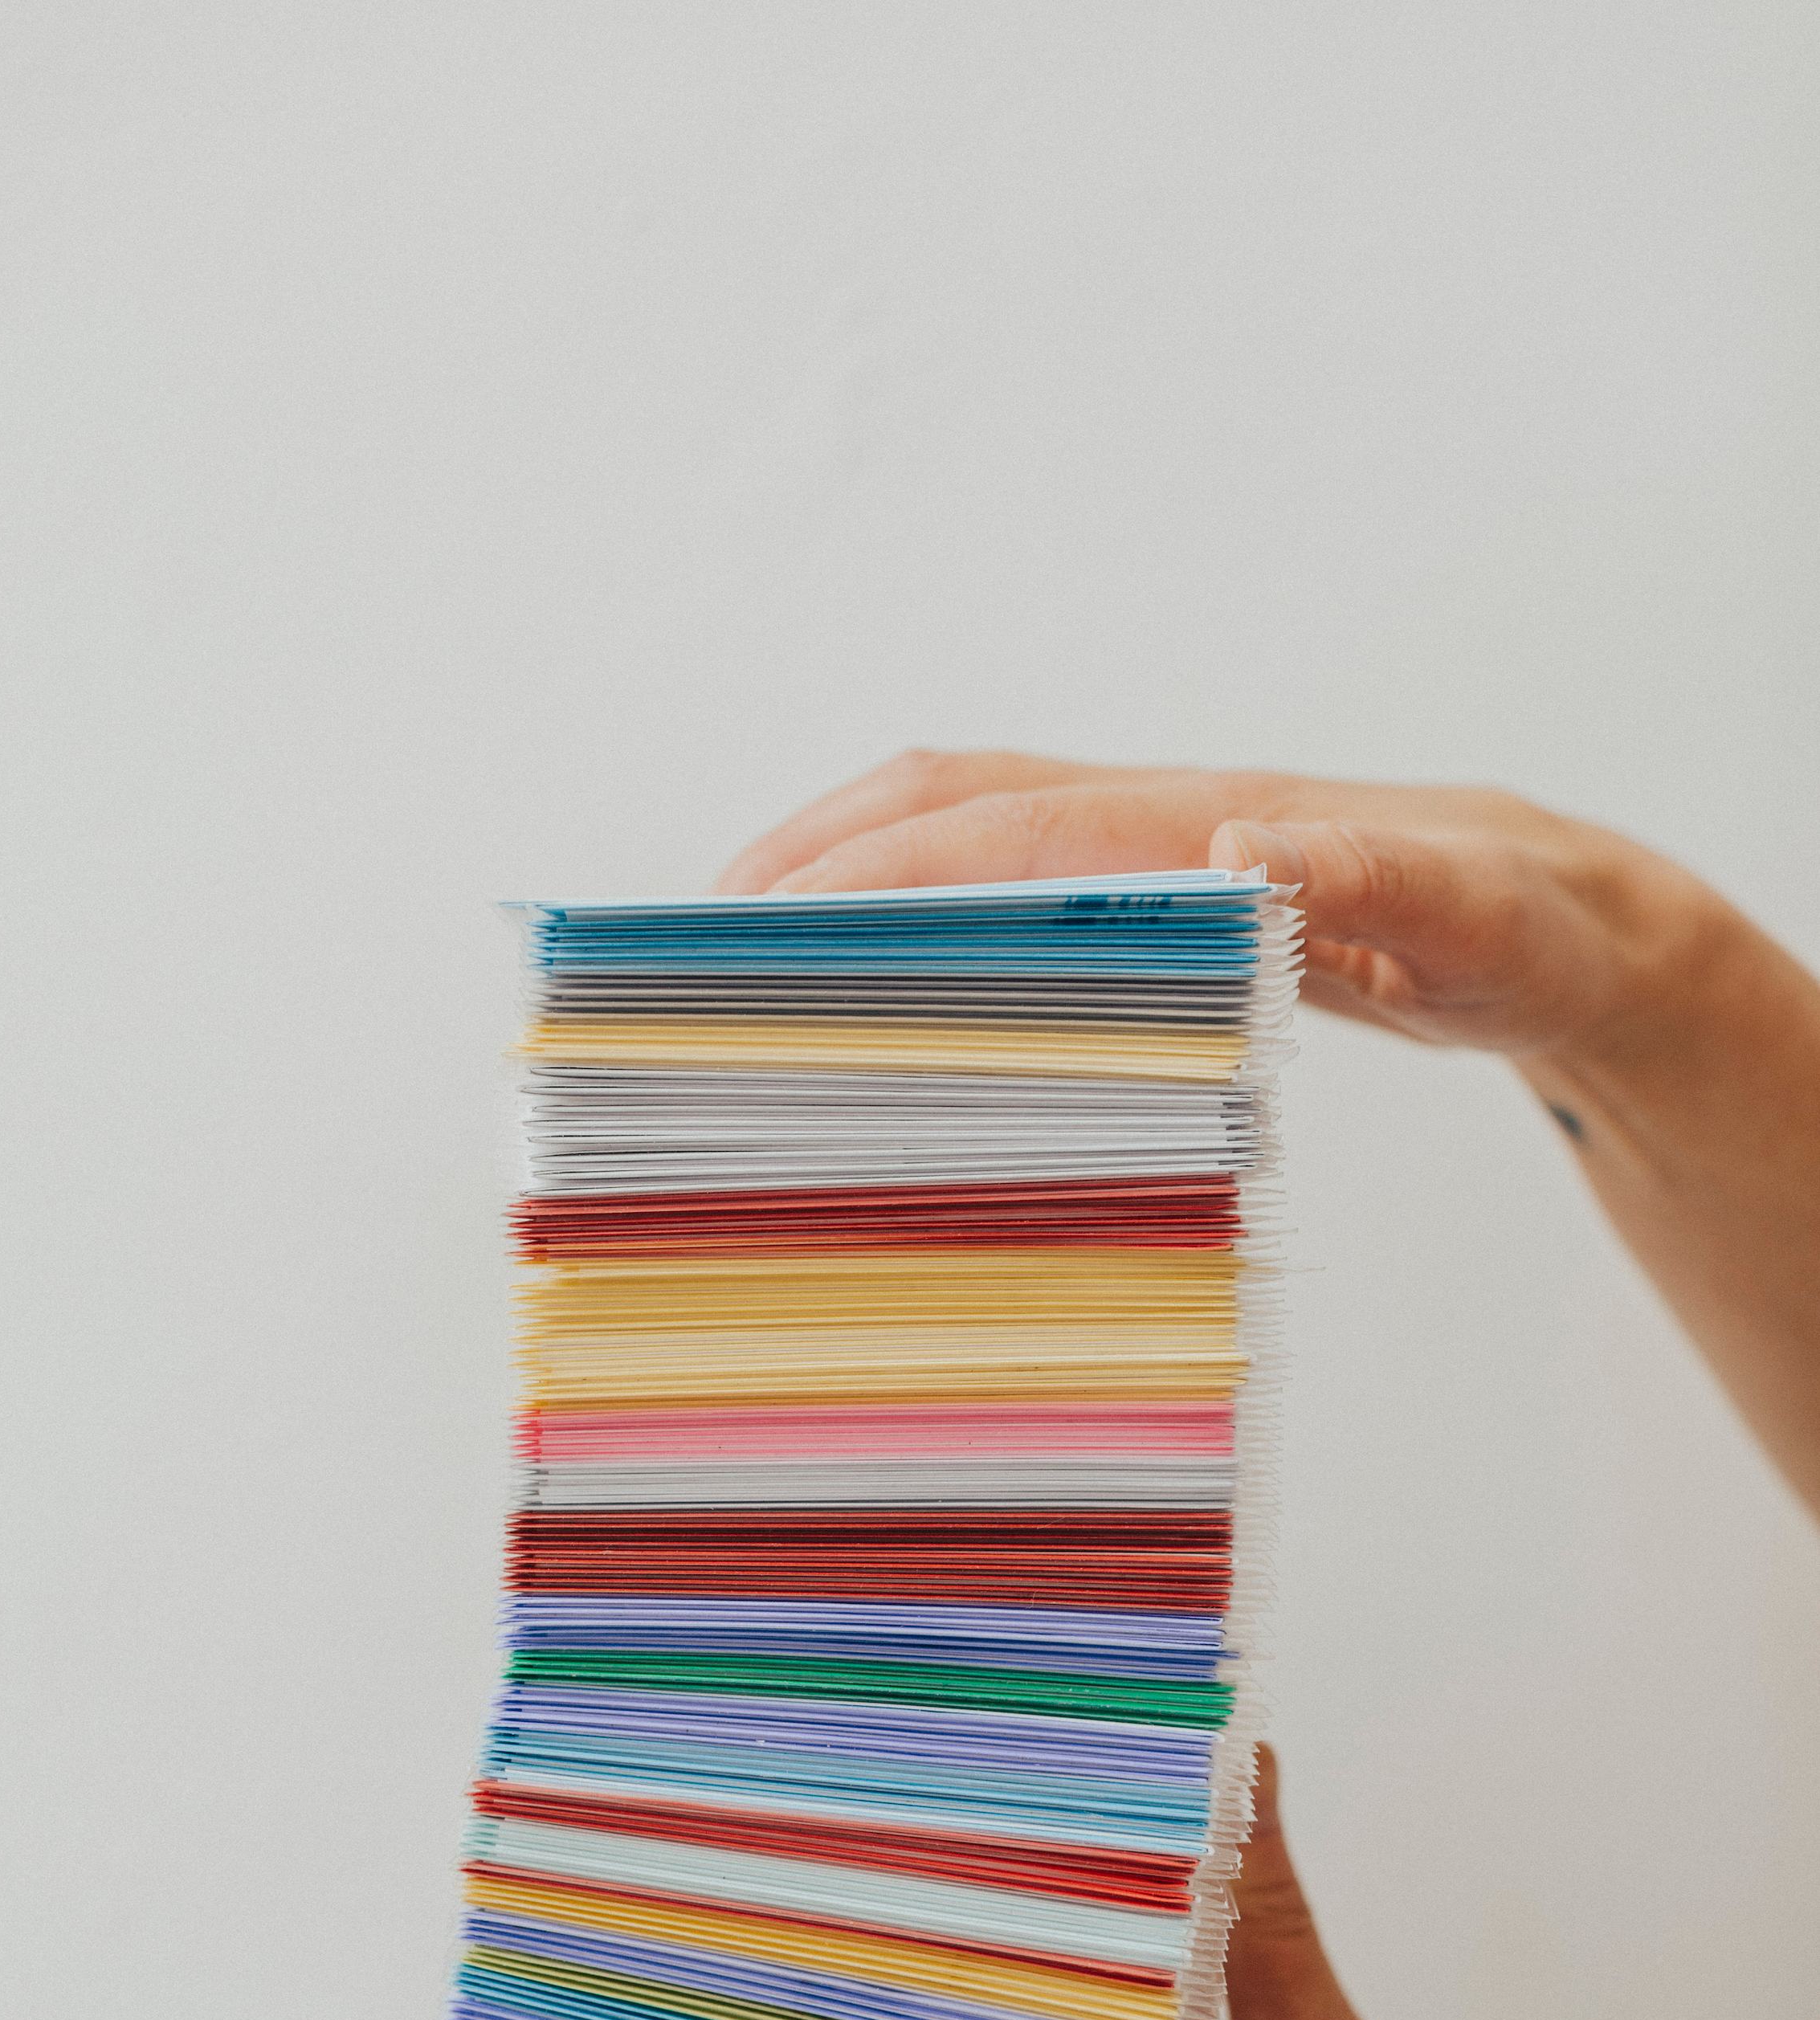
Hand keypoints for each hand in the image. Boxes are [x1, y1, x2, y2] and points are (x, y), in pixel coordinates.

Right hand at [720, 747, 1732, 1061]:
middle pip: (950, 803)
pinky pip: (1003, 874)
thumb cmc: (1523, 929)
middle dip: (813, 858)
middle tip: (692, 942)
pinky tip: (868, 979)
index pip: (1011, 834)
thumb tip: (1251, 846)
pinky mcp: (1151, 882)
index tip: (764, 917)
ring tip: (735, 953)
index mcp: (1210, 820)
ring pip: (964, 825)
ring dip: (843, 869)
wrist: (1564, 921)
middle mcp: (1161, 812)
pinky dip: (911, 902)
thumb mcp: (1483, 923)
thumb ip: (1383, 879)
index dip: (882, 870)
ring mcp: (1149, 841)